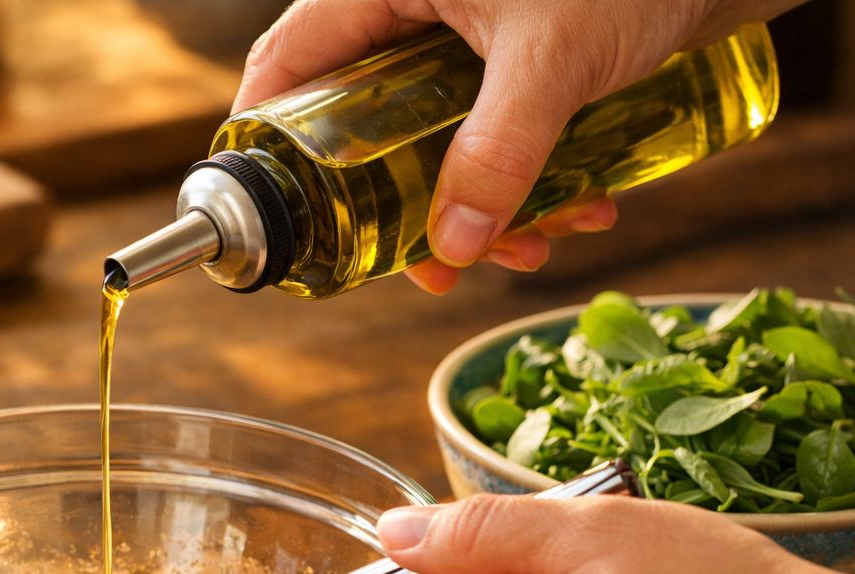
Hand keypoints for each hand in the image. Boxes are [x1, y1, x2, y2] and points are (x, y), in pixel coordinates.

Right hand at [234, 0, 802, 293]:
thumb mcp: (554, 59)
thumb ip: (500, 152)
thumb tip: (453, 248)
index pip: (290, 62)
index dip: (268, 137)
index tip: (279, 210)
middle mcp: (418, 8)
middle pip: (366, 120)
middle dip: (408, 204)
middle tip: (435, 266)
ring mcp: (471, 36)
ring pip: (439, 137)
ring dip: (485, 204)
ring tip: (534, 244)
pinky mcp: (525, 59)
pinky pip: (499, 133)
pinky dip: (533, 177)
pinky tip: (585, 206)